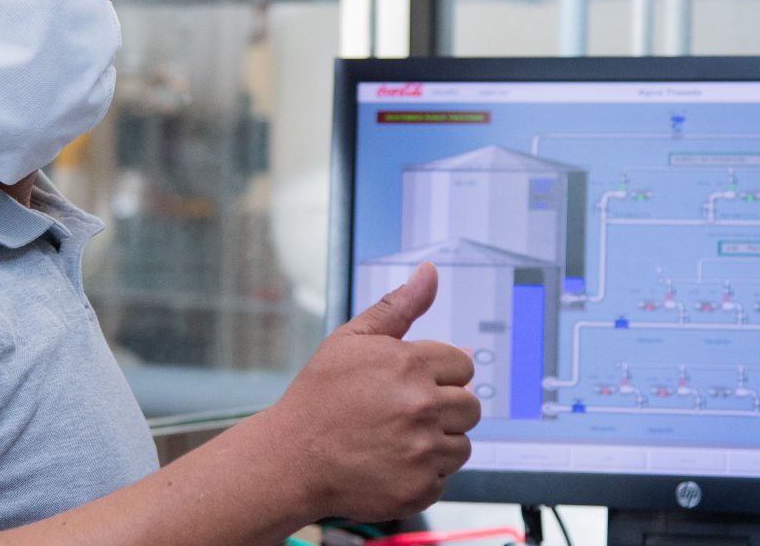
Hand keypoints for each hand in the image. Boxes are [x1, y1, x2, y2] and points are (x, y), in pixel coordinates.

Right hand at [262, 262, 480, 521]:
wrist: (289, 458)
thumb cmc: (318, 397)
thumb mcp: (351, 340)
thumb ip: (398, 306)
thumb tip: (429, 272)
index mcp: (411, 364)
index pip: (463, 366)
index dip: (438, 375)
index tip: (410, 386)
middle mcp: (422, 406)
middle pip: (470, 406)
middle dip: (443, 409)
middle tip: (403, 415)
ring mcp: (422, 451)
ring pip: (461, 445)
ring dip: (436, 443)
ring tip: (395, 441)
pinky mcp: (419, 488)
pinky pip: (443, 478)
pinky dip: (422, 475)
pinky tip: (391, 465)